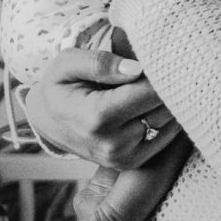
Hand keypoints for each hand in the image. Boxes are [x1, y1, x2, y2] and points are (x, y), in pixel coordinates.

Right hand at [21, 46, 180, 169]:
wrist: (50, 121)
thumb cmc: (61, 87)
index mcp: (96, 117)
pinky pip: (167, 136)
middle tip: (154, 68)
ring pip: (170, 121)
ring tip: (145, 86)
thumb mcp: (67, 64)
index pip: (150, 92)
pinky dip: (165, 117)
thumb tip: (137, 68)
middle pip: (164, 108)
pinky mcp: (133, 163)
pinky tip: (147, 103)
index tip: (157, 57)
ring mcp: (124, 158)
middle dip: (164, 85)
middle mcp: (113, 144)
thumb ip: (100, 63)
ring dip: (167, 100)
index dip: (159, 71)